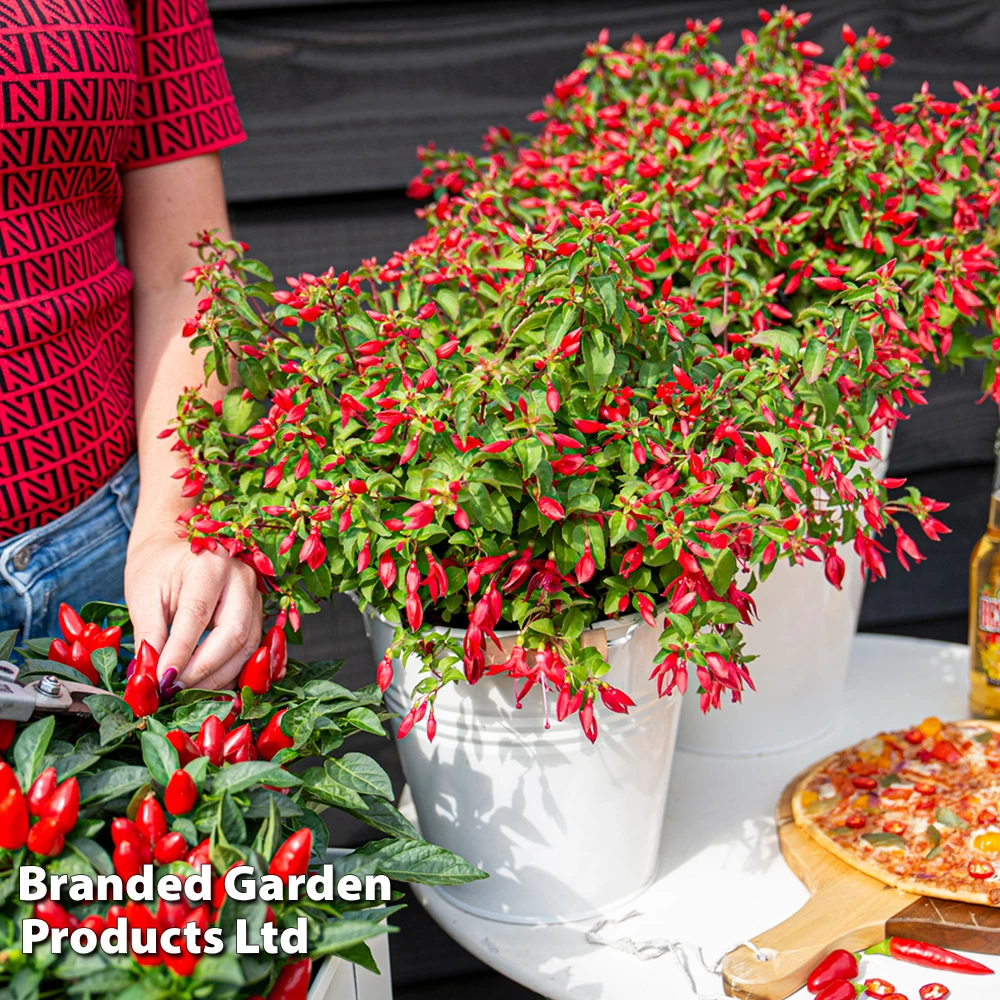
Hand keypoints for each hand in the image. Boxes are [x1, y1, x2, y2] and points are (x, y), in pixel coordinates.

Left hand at [125, 528, 261, 691]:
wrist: (175, 548)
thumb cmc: (157, 568)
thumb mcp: (143, 594)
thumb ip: (149, 634)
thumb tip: (153, 677)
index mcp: (209, 564)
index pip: (197, 616)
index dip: (180, 652)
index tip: (161, 680)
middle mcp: (241, 578)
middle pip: (233, 633)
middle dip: (204, 669)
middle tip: (175, 689)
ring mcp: (255, 595)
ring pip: (247, 645)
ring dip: (219, 675)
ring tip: (187, 691)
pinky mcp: (257, 612)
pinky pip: (250, 648)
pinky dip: (230, 671)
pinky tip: (207, 683)